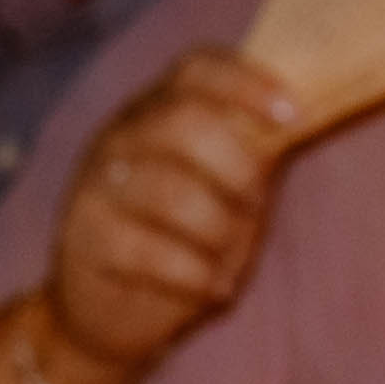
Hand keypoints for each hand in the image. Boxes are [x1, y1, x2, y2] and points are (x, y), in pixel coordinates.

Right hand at [37, 52, 299, 383]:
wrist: (108, 314)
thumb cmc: (183, 243)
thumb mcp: (226, 190)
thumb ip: (252, 151)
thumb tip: (299, 119)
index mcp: (158, 110)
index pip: (198, 69)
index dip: (248, 84)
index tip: (293, 116)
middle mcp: (120, 137)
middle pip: (184, 121)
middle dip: (237, 168)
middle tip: (252, 207)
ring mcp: (95, 185)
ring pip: (173, 193)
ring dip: (220, 234)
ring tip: (226, 262)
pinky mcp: (84, 239)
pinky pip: (153, 252)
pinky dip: (198, 277)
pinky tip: (208, 289)